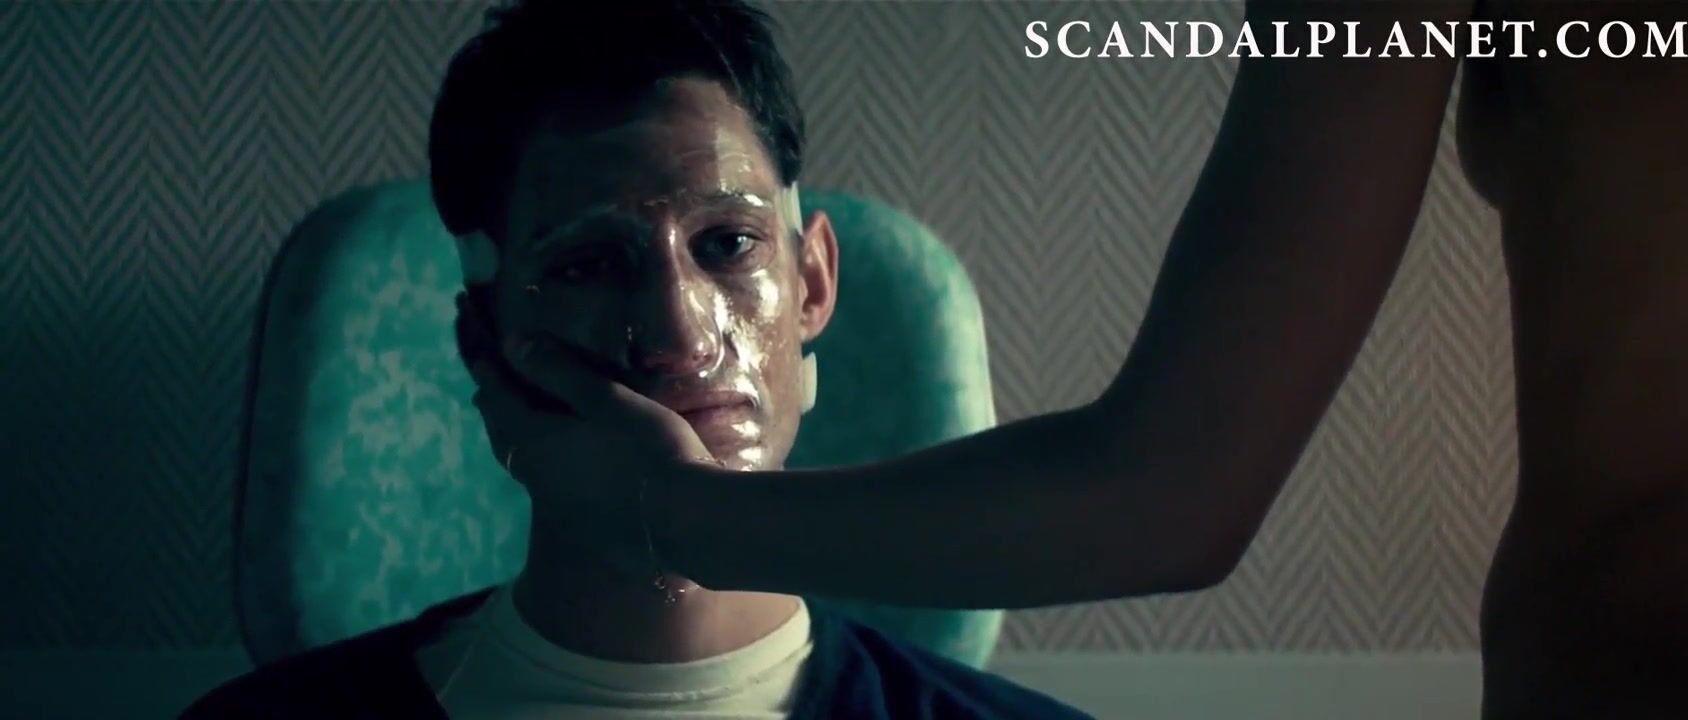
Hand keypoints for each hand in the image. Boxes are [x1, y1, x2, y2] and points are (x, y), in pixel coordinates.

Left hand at [455, 292, 711, 579]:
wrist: (684, 520)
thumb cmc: (647, 449)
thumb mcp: (605, 400)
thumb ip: (558, 372)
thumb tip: (513, 342)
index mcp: (536, 442)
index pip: (501, 402)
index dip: (491, 377)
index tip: (480, 360)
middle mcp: (537, 476)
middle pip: (505, 437)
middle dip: (495, 412)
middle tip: (487, 394)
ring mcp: (558, 503)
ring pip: (522, 463)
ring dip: (514, 438)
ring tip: (516, 425)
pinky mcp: (583, 521)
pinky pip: (546, 482)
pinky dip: (539, 461)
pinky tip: (559, 464)